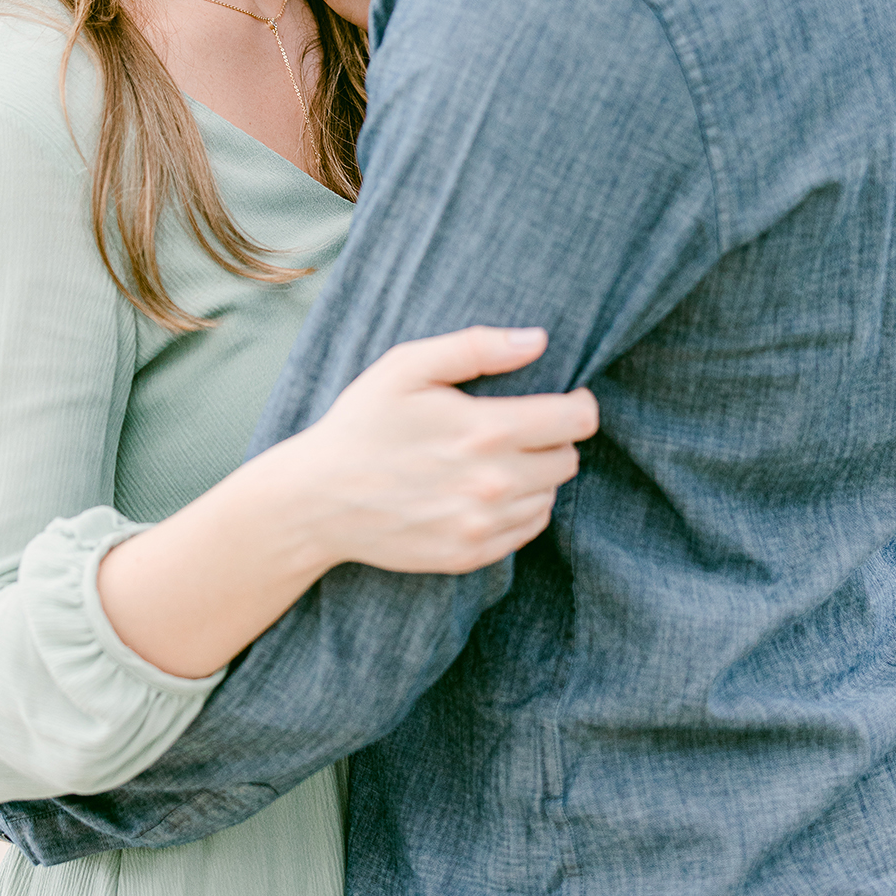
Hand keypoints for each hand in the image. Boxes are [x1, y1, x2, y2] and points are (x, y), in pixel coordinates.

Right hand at [298, 325, 598, 574]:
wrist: (317, 499)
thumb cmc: (362, 423)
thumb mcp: (407, 366)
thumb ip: (477, 347)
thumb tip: (537, 340)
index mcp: (486, 431)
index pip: (577, 420)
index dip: (578, 403)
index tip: (564, 397)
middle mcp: (494, 484)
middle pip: (569, 459)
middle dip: (553, 438)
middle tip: (518, 426)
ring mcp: (484, 526)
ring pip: (550, 496)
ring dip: (537, 475)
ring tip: (497, 457)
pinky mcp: (472, 555)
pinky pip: (528, 529)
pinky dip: (520, 508)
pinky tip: (486, 489)